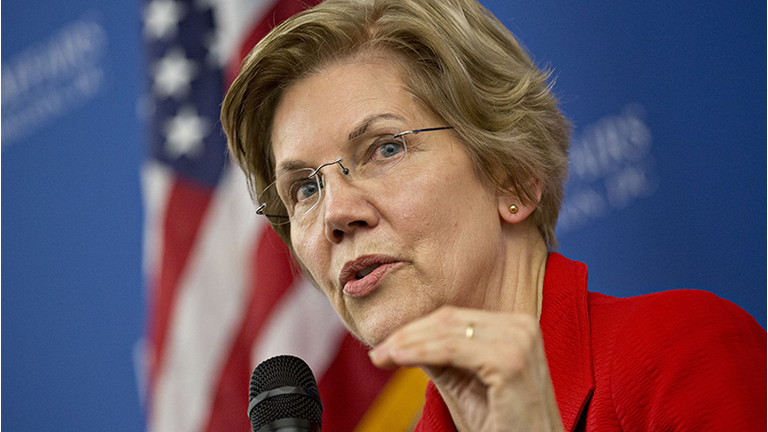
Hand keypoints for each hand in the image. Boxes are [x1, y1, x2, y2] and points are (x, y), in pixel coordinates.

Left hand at [368, 306, 562, 431]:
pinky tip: (399, 359)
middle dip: (407, 335)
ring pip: (447, 331)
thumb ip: (439, 357)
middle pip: (448, 319)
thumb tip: (400, 340)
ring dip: (408, 343)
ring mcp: (519, 340)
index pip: (453, 318)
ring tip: (382, 357)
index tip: (384, 346)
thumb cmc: (502, 426)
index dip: (415, 329)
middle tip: (377, 353)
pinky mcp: (510, 361)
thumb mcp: (464, 384)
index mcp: (515, 325)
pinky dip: (421, 352)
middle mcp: (522, 325)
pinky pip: (452, 349)